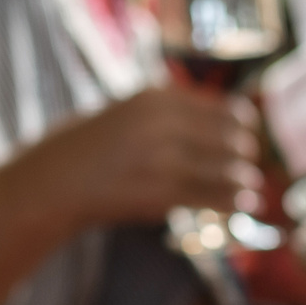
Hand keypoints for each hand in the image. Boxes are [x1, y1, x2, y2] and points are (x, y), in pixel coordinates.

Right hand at [0, 89, 260, 288]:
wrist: (52, 181)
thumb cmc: (85, 149)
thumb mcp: (124, 114)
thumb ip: (164, 115)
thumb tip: (214, 124)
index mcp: (155, 98)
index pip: (220, 107)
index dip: (240, 122)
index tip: (247, 132)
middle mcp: (164, 122)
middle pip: (229, 137)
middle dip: (244, 153)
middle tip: (250, 164)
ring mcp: (164, 157)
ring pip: (226, 168)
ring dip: (244, 181)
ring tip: (253, 190)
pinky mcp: (162, 191)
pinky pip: (212, 196)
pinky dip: (233, 202)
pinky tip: (244, 207)